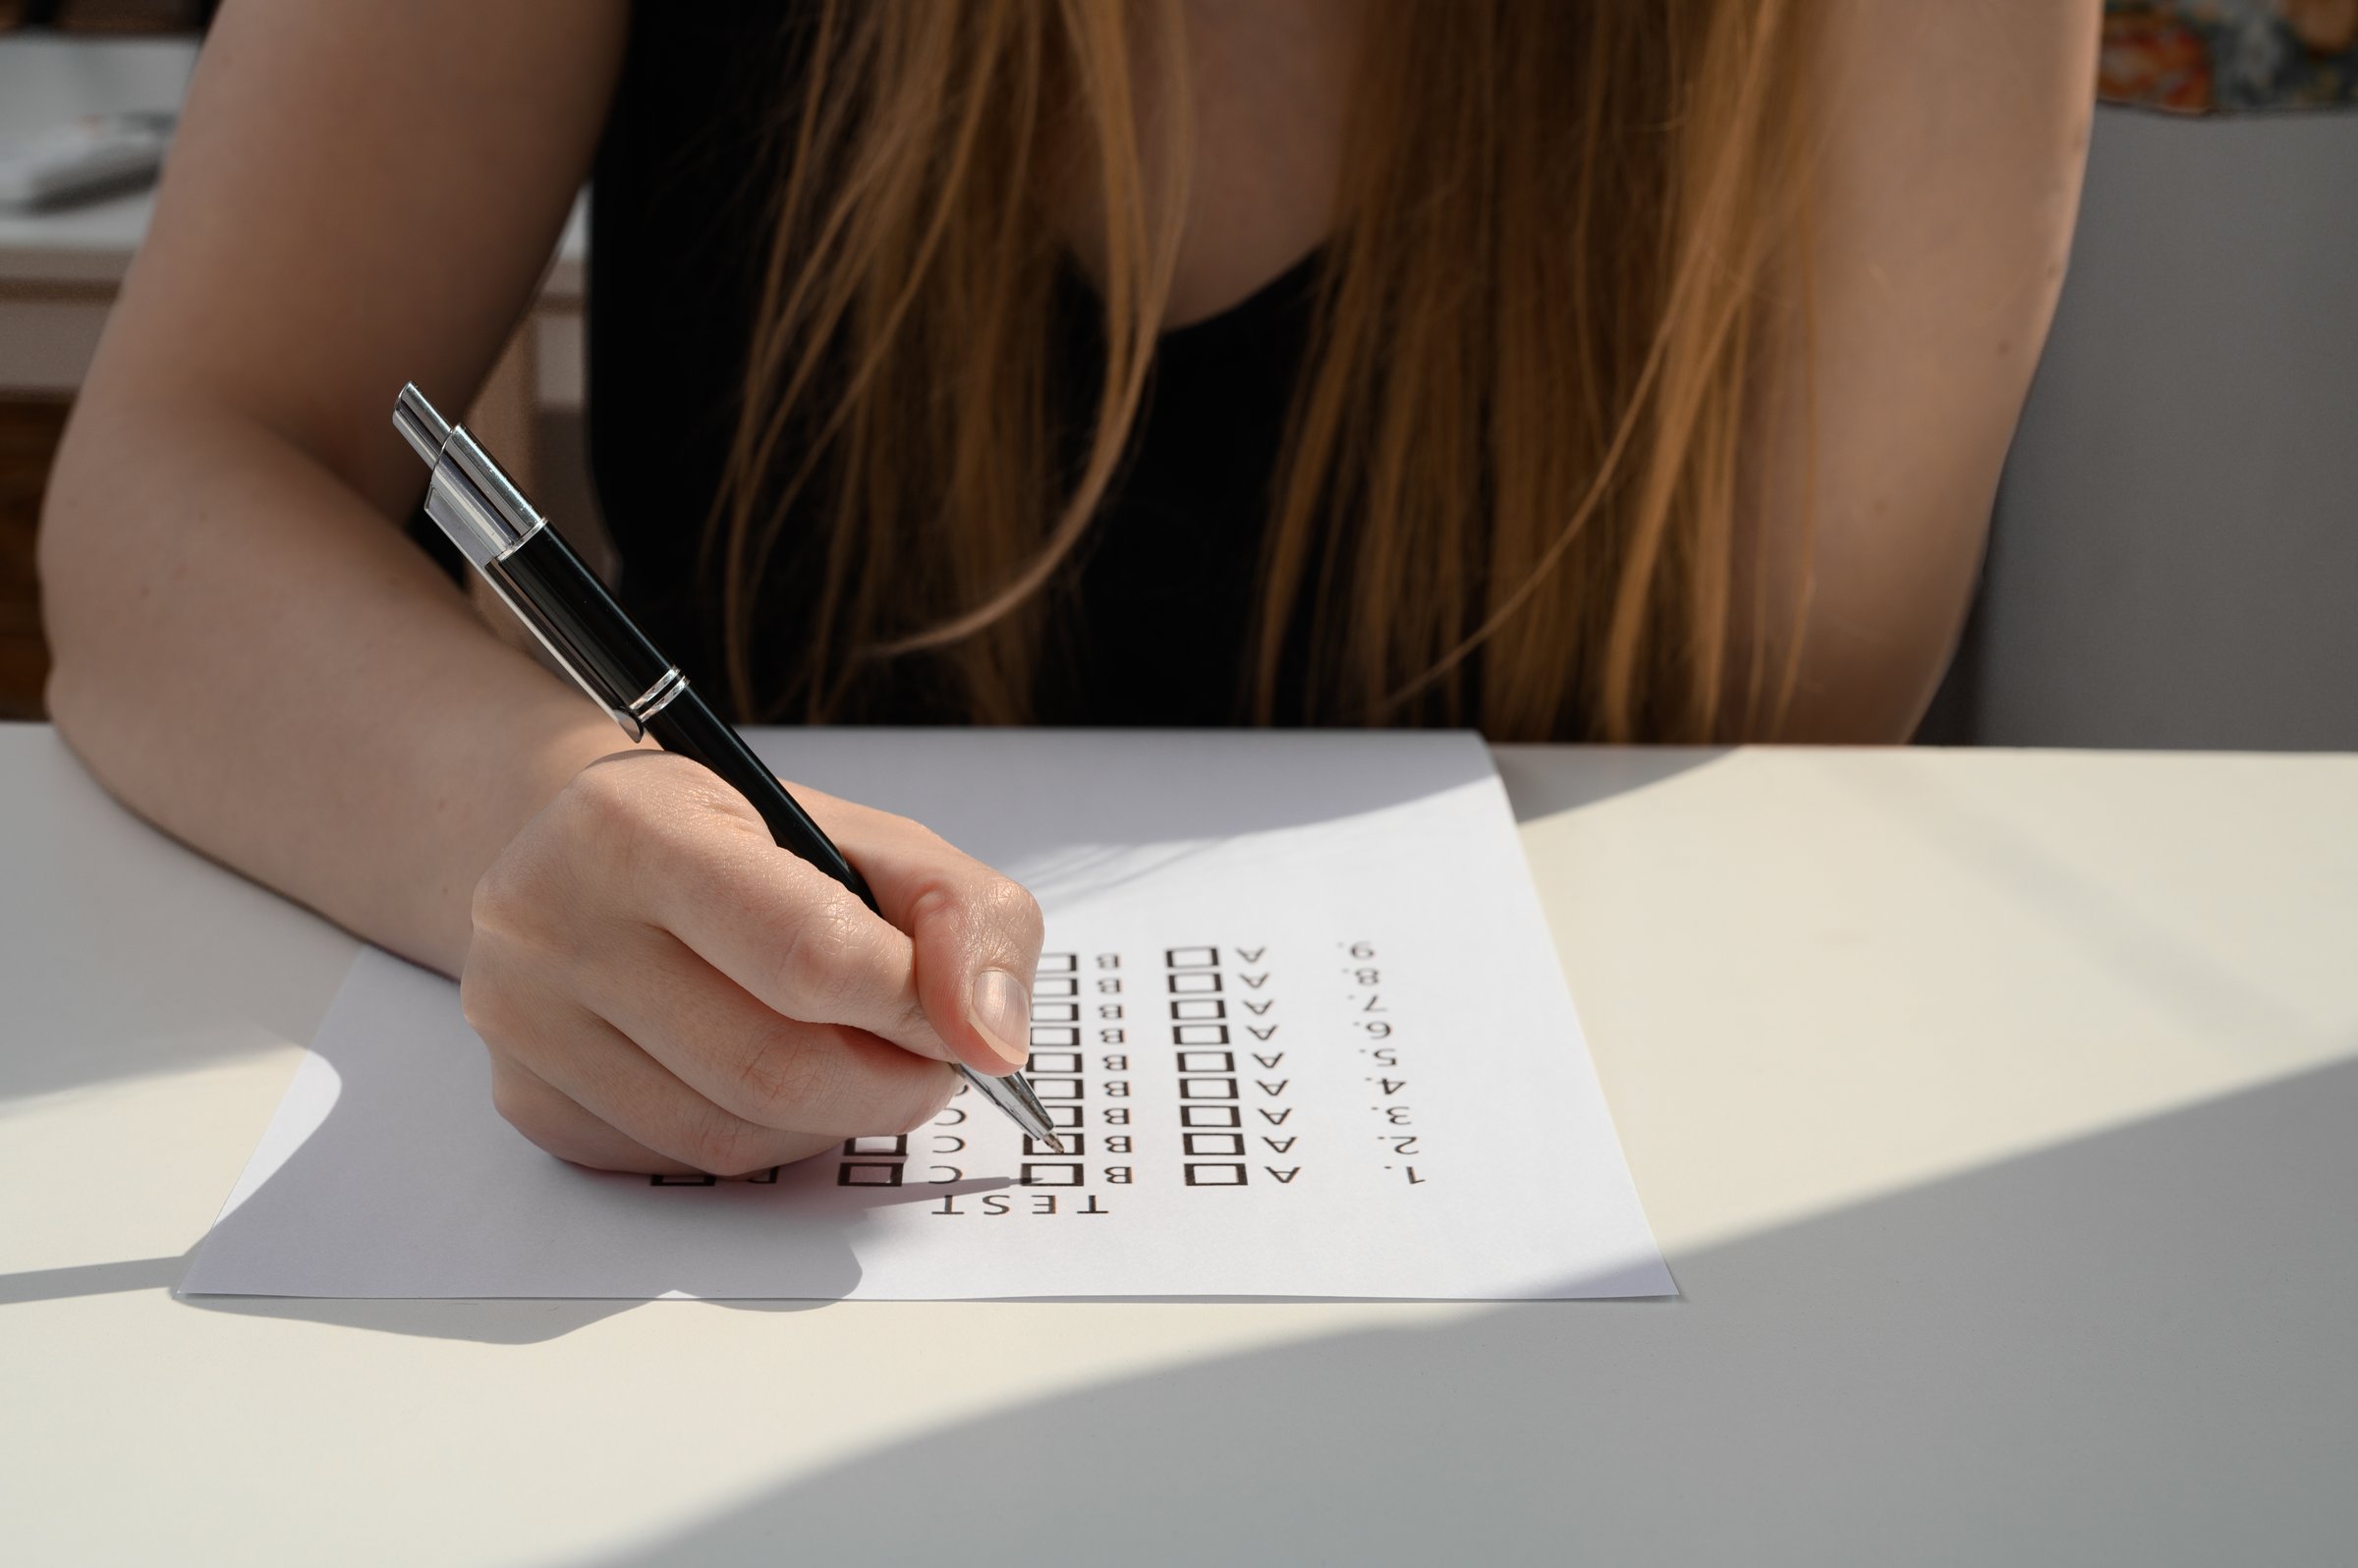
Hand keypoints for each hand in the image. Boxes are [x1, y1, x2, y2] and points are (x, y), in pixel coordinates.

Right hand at [459, 750, 1042, 1174]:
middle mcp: (550, 922)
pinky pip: (682, 1164)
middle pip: (773, 1068)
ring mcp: (524, 1021)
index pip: (809, 953)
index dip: (915, 1006)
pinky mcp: (527, 1099)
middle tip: (930, 1064)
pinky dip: (762, 1144)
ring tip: (856, 1063)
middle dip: (890, 1084)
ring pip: (731, 1137)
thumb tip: (994, 1039)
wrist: (596, 857)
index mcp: (633, 825)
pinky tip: (772, 1082)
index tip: (964, 1023)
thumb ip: (962, 914)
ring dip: (831, 1122)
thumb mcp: (869, 838)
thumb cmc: (748, 845)